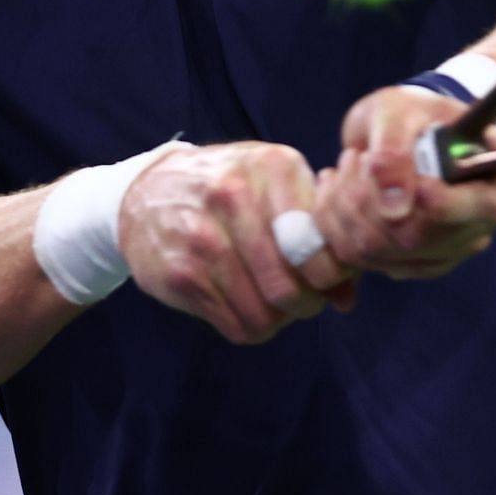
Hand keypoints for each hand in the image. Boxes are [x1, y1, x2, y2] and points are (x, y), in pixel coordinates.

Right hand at [118, 141, 355, 342]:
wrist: (147, 190)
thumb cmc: (230, 187)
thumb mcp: (276, 186)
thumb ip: (317, 232)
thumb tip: (348, 298)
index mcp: (272, 167)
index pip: (317, 245)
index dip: (331, 274)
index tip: (327, 278)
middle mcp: (234, 197)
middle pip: (289, 286)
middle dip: (306, 304)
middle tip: (304, 299)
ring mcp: (202, 237)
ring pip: (263, 313)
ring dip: (278, 319)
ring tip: (275, 303)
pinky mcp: (179, 274)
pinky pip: (236, 326)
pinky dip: (251, 326)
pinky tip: (248, 305)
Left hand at [313, 85, 495, 279]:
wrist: (397, 128)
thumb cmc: (410, 112)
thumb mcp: (400, 111)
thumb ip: (395, 149)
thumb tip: (394, 208)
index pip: (485, 208)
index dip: (448, 204)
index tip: (418, 186)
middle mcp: (478, 225)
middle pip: (422, 238)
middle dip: (372, 199)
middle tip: (357, 157)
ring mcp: (444, 250)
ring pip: (382, 252)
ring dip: (346, 206)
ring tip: (347, 164)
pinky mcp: (408, 263)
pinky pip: (361, 258)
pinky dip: (336, 221)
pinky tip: (337, 188)